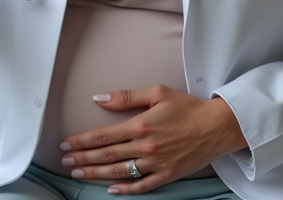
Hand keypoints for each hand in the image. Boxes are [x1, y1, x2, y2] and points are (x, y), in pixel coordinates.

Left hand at [59, 85, 247, 194]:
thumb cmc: (188, 107)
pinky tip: (111, 190)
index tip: (66, 143)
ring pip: (120, 171)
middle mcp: (146, 147)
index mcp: (141, 125)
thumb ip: (125, 97)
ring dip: (96, 174)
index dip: (81, 141)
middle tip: (65, 161)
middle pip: (106, 155)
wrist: (217, 127)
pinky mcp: (167, 175)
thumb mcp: (156, 93)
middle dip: (83, 158)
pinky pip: (142, 185)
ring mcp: (156, 163)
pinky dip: (126, 190)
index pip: (103, 136)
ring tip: (78, 174)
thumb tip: (98, 98)